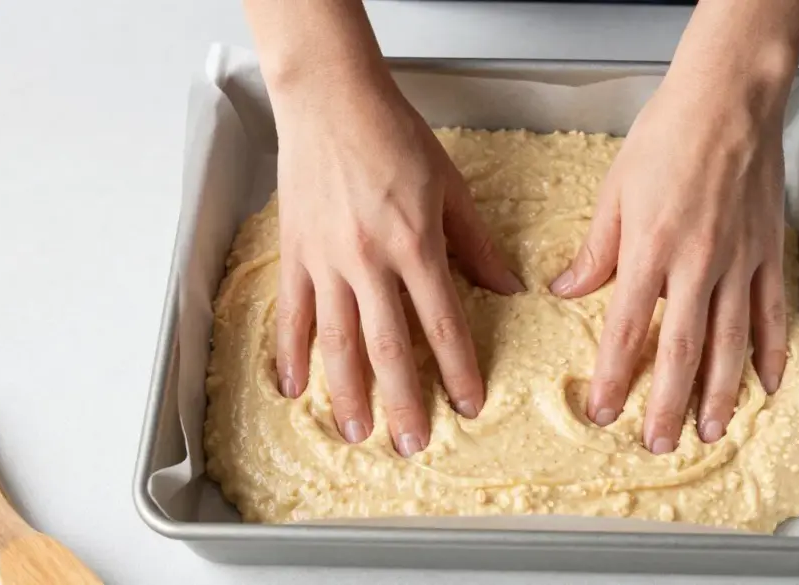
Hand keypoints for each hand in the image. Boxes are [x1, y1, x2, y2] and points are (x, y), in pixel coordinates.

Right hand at [272, 72, 522, 456]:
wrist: (332, 101)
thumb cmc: (394, 135)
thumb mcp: (450, 188)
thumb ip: (475, 244)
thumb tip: (507, 288)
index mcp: (415, 245)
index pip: (442, 324)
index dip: (457, 370)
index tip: (467, 404)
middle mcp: (369, 261)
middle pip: (388, 347)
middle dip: (403, 401)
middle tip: (412, 444)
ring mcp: (326, 261)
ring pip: (338, 341)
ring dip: (348, 393)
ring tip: (358, 432)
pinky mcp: (295, 253)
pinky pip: (292, 313)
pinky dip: (291, 353)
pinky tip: (294, 387)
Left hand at [550, 67, 789, 453]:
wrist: (727, 101)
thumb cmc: (667, 137)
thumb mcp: (615, 192)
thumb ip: (595, 251)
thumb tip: (567, 290)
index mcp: (649, 249)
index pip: (627, 330)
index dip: (615, 377)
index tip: (605, 411)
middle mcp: (696, 264)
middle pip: (682, 350)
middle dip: (668, 404)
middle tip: (658, 442)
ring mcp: (738, 261)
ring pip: (730, 343)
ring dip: (720, 394)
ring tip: (709, 431)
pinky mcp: (768, 252)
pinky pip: (772, 313)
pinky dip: (773, 351)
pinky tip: (768, 383)